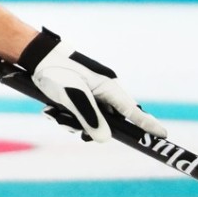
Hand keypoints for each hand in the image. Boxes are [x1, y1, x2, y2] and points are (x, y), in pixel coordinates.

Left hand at [18, 28, 166, 142]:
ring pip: (90, 121)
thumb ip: (89, 116)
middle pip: (108, 121)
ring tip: (55, 112)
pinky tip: (51, 109)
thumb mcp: (72, 94)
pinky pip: (77, 116)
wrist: (36, 58)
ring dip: (72, 121)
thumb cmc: (56, 71)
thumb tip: (105, 139)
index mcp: (108, 87)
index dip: (146, 124)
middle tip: (73, 125)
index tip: (161, 135)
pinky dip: (64, 116)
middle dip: (89, 127)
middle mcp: (102, 92)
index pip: (132, 111)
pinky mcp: (77, 98)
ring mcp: (90, 95)